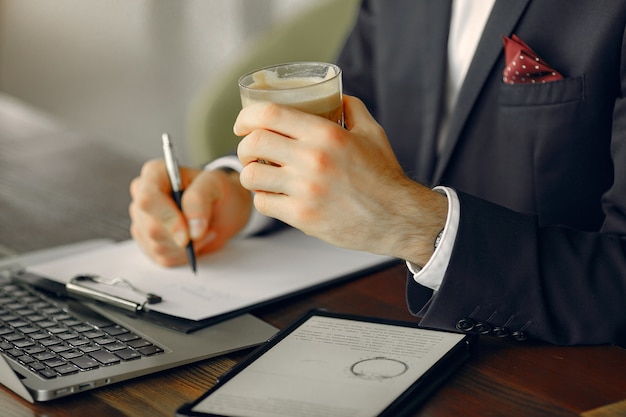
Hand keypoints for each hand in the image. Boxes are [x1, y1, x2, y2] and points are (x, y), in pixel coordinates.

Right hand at [129, 160, 251, 266]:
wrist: (224, 209)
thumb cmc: (218, 191)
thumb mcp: (216, 184)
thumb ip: (200, 199)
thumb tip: (191, 229)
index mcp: (154, 174)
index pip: (147, 199)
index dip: (167, 219)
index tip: (188, 235)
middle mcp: (142, 195)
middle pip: (152, 228)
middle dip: (184, 236)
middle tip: (206, 228)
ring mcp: (142, 220)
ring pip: (157, 246)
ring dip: (188, 246)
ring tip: (203, 231)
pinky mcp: (148, 241)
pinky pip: (162, 258)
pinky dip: (184, 255)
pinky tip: (195, 242)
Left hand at [234, 95, 446, 264]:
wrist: (397, 217)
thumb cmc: (384, 175)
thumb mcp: (372, 132)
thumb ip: (351, 108)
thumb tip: (334, 96)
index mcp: (326, 134)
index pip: (269, 115)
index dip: (247, 117)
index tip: (242, 124)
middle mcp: (312, 160)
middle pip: (253, 144)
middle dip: (244, 146)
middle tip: (250, 151)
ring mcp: (305, 190)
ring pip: (252, 176)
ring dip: (250, 174)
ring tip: (260, 174)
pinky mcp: (303, 216)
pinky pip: (264, 203)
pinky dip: (264, 198)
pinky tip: (274, 195)